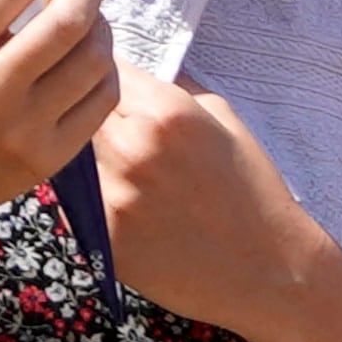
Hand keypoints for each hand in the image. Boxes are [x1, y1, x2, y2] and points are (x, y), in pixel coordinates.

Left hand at [94, 63, 330, 335]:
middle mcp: (133, 147)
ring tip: (127, 175)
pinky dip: (92, 200)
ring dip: (90, 160)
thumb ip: (178, 94)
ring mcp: (113, 194)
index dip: (109, 78)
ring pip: (74, 157)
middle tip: (122, 138)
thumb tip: (140, 76)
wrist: (267, 269)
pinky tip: (129, 209)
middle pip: (82, 112)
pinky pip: (77, 202)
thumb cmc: (253, 193)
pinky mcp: (103, 234)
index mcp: (167, 113)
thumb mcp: (228, 122)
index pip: (108, 71)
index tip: (115, 89)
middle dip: (94, 118)